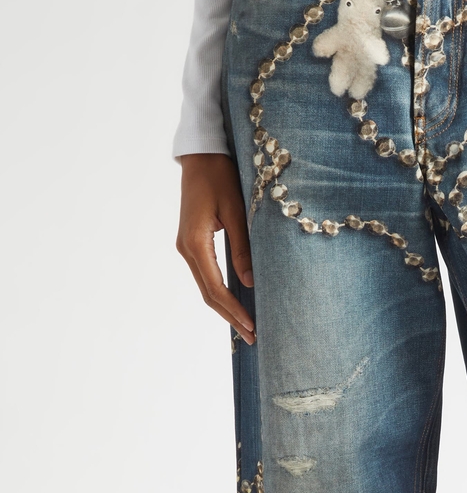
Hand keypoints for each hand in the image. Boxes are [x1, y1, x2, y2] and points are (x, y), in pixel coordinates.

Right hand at [176, 153, 255, 344]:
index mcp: (195, 243)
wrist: (201, 156)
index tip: (252, 326)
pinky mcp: (192, 243)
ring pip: (206, 287)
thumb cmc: (220, 177)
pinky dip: (221, 292)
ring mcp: (187, 247)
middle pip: (208, 294)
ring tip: (247, 326)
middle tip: (253, 336)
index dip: (234, 310)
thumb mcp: (235, 212)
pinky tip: (236, 301)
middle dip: (230, 316)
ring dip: (225, 307)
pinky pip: (206, 275)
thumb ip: (243, 248)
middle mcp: (186, 249)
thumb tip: (250, 282)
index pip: (215, 288)